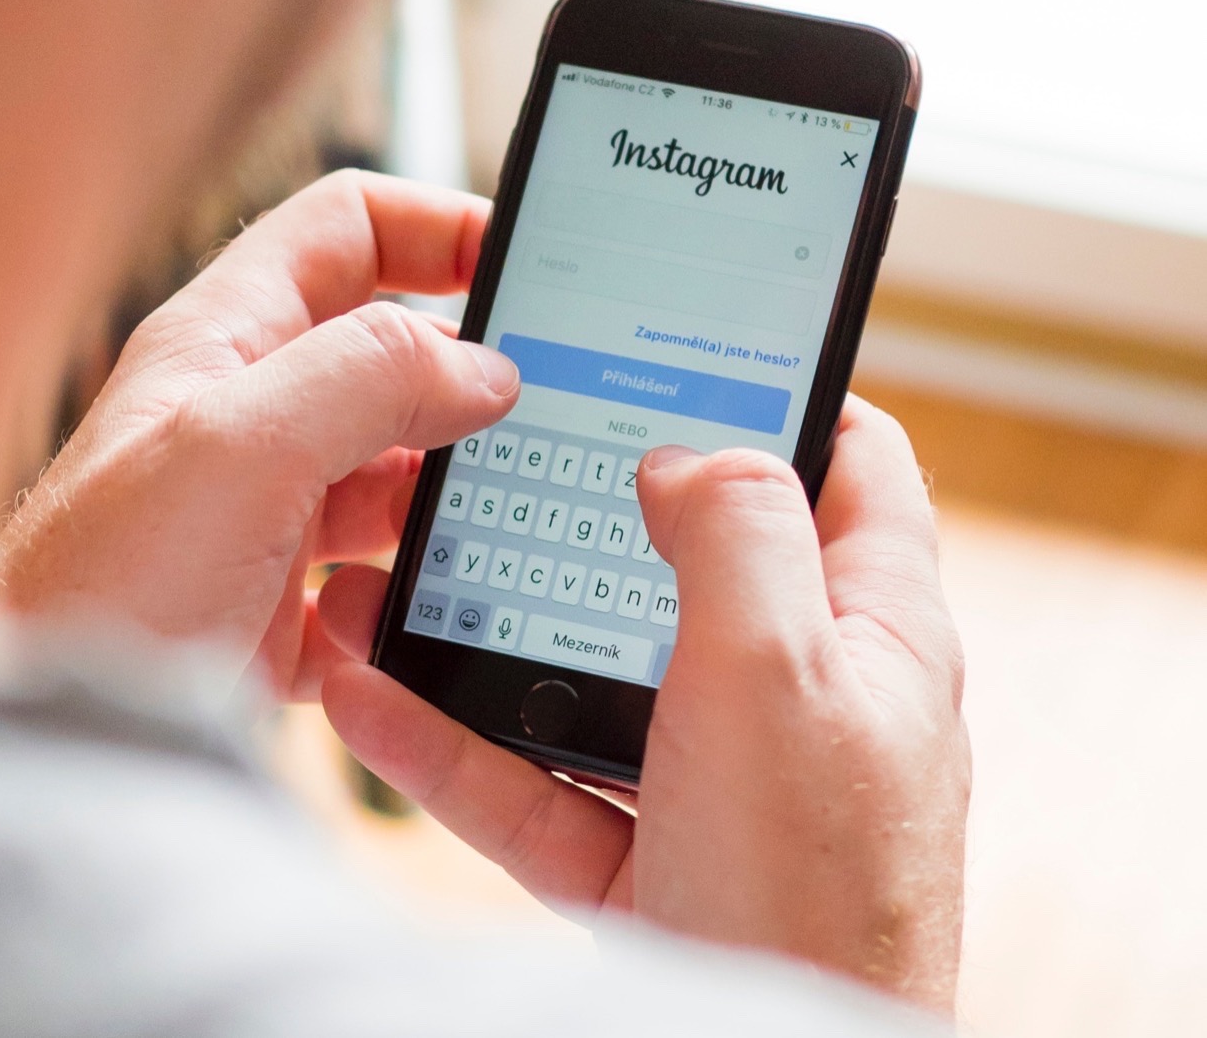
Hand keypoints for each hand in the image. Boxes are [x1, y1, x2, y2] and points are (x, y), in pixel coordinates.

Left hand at [0, 170, 517, 697]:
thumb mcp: (239, 448)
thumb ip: (365, 376)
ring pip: (392, 474)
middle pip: (386, 357)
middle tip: (549, 408)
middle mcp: (247, 418)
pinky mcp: (279, 608)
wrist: (54, 754)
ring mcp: (265, 515)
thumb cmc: (96, 590)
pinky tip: (421, 618)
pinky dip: (410, 598)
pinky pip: (376, 580)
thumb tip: (481, 366)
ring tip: (499, 520)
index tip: (522, 262)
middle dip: (466, 379)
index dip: (435, 226)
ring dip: (448, 499)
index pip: (345, 231)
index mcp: (225, 343)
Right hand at [320, 398, 968, 1010]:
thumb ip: (735, 533)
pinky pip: (537, 778)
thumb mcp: (778, 672)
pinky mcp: (644, 849)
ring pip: (589, 673)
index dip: (778, 389)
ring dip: (489, 629)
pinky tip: (363, 695)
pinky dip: (454, 742)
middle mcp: (797, 692)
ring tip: (388, 573)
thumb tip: (679, 455)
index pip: (851, 463)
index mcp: (869, 628)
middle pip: (693, 563)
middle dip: (588, 512)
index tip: (674, 349)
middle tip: (496, 453)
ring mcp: (715, 774)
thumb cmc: (811, 883)